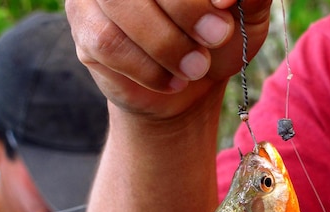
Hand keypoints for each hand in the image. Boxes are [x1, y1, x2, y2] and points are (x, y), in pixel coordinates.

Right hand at [65, 0, 271, 114]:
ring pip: (121, 5)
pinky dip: (148, 69)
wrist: (187, 86)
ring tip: (196, 68)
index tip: (226, 4)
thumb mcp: (244, 18)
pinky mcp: (85, 28)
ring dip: (166, 43)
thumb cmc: (215, 41)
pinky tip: (173, 81)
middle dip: (185, 8)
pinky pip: (109, 43)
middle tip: (218, 37)